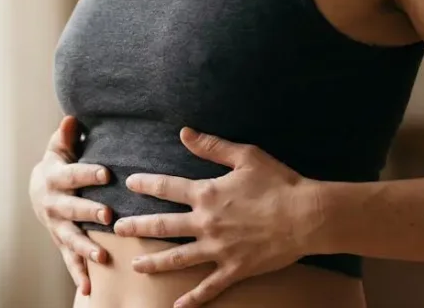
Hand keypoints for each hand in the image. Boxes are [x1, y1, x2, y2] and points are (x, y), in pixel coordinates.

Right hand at [28, 116, 114, 295]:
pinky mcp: (61, 242)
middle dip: (89, 212)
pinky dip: (78, 274)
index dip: (88, 173)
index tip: (106, 173)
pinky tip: (88, 289)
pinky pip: (69, 260)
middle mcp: (54, 204)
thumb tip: (71, 118)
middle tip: (108, 214)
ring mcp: (57, 226)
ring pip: (71, 238)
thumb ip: (66, 135)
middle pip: (72, 208)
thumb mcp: (60, 147)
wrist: (38, 191)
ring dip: (86, 247)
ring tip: (102, 257)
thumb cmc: (59, 163)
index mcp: (55, 178)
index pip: (73, 174)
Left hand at [111, 127, 324, 307]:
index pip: (167, 188)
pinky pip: (209, 287)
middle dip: (138, 227)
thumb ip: (212, 146)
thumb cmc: (279, 183)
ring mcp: (218, 249)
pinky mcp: (234, 269)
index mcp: (207, 194)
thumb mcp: (246, 156)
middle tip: (117, 229)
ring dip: (154, 263)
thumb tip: (184, 133)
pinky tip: (177, 306)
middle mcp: (206, 223)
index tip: (130, 184)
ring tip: (136, 265)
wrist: (306, 216)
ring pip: (177, 258)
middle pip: (163, 226)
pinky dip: (192, 298)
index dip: (146, 184)